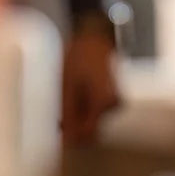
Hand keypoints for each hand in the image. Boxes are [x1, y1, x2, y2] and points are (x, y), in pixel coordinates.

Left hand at [60, 29, 118, 146]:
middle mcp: (114, 105)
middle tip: (59, 112)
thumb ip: (68, 113)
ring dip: (78, 115)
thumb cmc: (80, 56)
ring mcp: (116, 102)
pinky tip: (77, 94)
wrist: (95, 37)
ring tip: (67, 96)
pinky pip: (97, 112)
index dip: (71, 136)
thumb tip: (66, 138)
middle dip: (74, 125)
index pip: (88, 134)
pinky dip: (85, 108)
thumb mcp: (67, 85)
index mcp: (103, 101)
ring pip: (93, 121)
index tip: (58, 130)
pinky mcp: (114, 99)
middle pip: (91, 129)